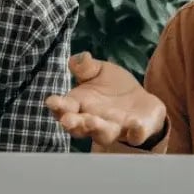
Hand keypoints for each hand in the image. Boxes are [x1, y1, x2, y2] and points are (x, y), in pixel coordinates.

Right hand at [44, 52, 167, 145]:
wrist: (141, 102)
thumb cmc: (114, 88)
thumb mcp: (100, 72)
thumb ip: (87, 67)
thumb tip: (81, 57)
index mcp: (80, 106)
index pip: (64, 108)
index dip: (57, 106)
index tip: (51, 101)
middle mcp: (94, 122)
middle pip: (79, 127)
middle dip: (73, 124)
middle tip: (67, 120)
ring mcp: (115, 129)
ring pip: (103, 135)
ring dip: (97, 129)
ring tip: (91, 121)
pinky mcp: (136, 133)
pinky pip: (135, 136)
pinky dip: (135, 132)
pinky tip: (135, 124)